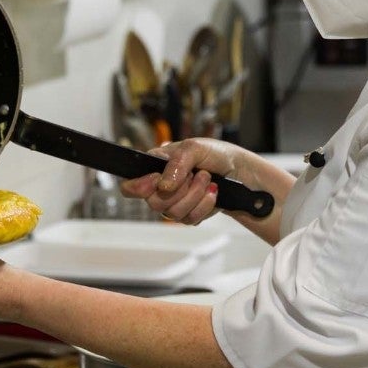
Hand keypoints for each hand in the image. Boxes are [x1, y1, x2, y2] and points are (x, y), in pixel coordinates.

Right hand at [120, 137, 254, 224]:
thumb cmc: (214, 154)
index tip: (158, 180)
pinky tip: (213, 192)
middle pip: (154, 203)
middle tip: (195, 173)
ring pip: (173, 213)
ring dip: (195, 194)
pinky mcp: (189, 215)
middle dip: (180, 189)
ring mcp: (174, 204)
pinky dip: (204, 205)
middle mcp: (160, 188)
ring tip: (207, 179)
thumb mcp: (194, 148)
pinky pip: (190, 219)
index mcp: (153, 168)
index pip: (129, 186)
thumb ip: (176, 163)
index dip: (139, 187)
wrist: (238, 170)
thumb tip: (163, 186)